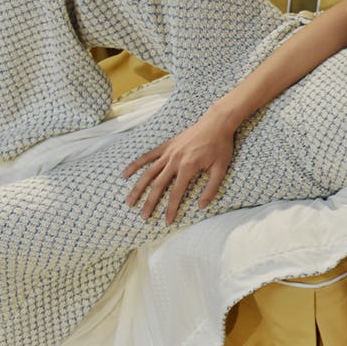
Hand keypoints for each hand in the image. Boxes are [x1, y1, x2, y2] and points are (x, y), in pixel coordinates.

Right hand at [123, 109, 236, 223]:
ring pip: (148, 173)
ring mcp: (168, 152)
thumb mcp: (221, 169)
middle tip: (144, 217)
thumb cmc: (221, 146)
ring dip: (138, 188)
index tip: (167, 222)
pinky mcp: (166, 146)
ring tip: (129, 201)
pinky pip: (147, 156)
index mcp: (188, 168)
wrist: (216, 123)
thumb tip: (201, 207)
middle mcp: (174, 161)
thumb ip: (211, 189)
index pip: (176, 194)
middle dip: (150, 203)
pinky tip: (125, 174)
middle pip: (158, 186)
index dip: (171, 209)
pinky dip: (135, 165)